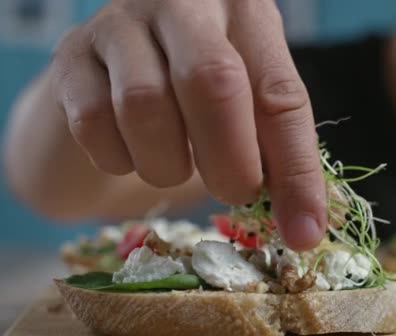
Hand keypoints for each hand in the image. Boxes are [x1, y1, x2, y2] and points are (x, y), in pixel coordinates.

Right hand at [50, 0, 325, 249]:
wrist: (110, 87)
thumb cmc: (191, 105)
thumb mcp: (245, 116)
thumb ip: (274, 154)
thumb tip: (303, 226)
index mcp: (245, 15)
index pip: (281, 96)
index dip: (296, 171)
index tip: (302, 231)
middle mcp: (185, 4)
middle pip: (213, 82)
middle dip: (229, 161)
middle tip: (233, 193)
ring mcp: (121, 23)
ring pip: (145, 103)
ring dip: (166, 164)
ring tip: (174, 167)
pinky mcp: (71, 55)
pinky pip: (93, 121)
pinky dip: (118, 158)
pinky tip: (129, 154)